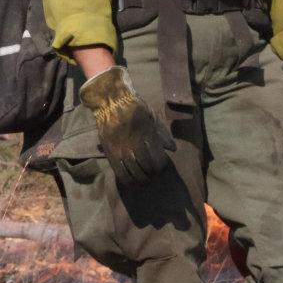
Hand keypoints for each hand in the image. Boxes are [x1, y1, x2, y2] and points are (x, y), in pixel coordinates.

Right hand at [78, 66, 174, 186]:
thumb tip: (172, 149)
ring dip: (139, 178)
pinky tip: (130, 182)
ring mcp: (120, 147)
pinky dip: (125, 178)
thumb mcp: (152, 116)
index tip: (162, 166)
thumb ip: (162, 133)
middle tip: (153, 175)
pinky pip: (117, 169)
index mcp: (146, 134)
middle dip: (151, 174)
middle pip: (145, 166)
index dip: (160, 166)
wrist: (110, 100)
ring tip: (143, 180)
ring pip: (132, 170)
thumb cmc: (134, 107)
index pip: (157, 158)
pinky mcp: (109, 150)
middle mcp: (133, 143)